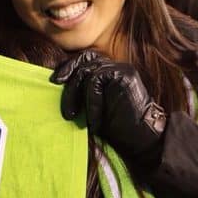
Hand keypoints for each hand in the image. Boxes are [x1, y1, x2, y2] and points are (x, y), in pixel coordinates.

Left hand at [51, 51, 166, 165]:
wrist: (143, 138)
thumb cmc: (117, 128)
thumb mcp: (92, 107)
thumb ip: (81, 93)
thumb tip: (56, 87)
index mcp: (108, 71)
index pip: (85, 59)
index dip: (68, 66)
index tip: (54, 80)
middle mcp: (115, 66)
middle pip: (84, 59)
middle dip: (67, 72)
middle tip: (54, 86)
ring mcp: (121, 69)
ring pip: (88, 71)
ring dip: (75, 94)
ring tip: (71, 116)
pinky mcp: (125, 74)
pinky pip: (97, 80)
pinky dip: (91, 101)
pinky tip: (94, 120)